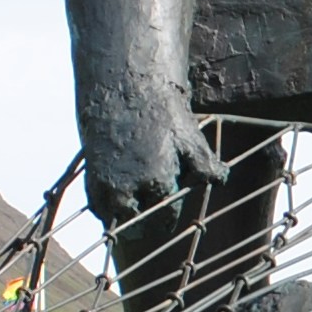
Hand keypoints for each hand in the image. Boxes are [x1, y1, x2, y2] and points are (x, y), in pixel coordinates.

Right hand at [83, 106, 226, 228]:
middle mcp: (129, 191)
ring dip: (127, 215)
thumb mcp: (190, 137)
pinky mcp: (90, 179)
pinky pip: (98, 208)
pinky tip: (118, 190)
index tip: (170, 206)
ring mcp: (106, 187)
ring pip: (117, 219)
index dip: (169, 214)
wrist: (122, 86)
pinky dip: (108, 206)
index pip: (165, 220)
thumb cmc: (160, 110)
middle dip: (148, 218)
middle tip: (153, 204)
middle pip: (140, 225)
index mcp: (158, 184)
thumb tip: (221, 181)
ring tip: (135, 200)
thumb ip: (206, 165)